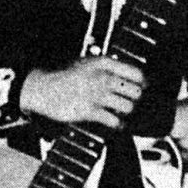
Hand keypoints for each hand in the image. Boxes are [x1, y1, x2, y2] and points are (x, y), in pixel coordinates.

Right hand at [19, 57, 145, 128]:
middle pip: (135, 91)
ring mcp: (96, 95)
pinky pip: (114, 120)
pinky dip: (118, 124)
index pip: (135, 73)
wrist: (43, 87)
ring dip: (127, 111)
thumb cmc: (65, 75)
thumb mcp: (86, 63)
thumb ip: (106, 67)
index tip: (143, 86)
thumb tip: (127, 75)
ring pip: (127, 107)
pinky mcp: (90, 111)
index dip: (142, 81)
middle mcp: (102, 78)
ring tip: (123, 111)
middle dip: (135, 98)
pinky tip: (118, 124)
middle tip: (132, 100)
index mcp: (103, 64)